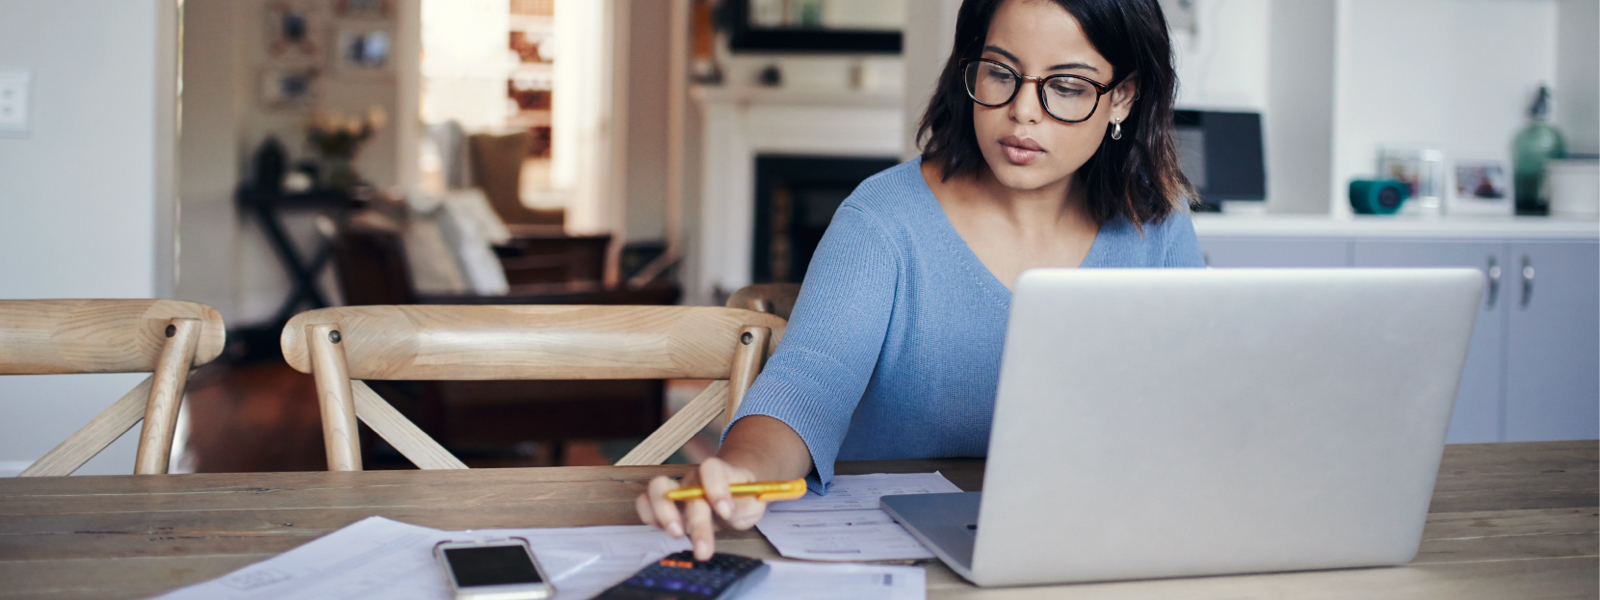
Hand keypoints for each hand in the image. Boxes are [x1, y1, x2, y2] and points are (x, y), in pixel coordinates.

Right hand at [635, 457, 771, 560]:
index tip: (726, 512)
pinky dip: (649, 516)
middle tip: (703, 548)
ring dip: (663, 513)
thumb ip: (743, 506)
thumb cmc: (742, 500)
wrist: (733, 496)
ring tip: (677, 534)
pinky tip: (666, 531)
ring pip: (657, 488)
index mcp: (720, 472)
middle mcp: (695, 478)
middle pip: (686, 488)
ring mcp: (677, 489)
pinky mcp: (663, 503)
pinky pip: (644, 502)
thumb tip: (727, 513)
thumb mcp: (753, 504)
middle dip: (695, 520)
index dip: (716, 488)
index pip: (711, 468)